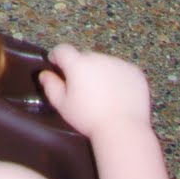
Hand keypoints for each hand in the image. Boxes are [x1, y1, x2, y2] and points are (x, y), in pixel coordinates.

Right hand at [39, 43, 153, 138]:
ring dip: (100, 72)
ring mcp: (118, 63)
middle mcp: (98, 58)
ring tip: (102, 93)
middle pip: (85, 57)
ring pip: (104, 63)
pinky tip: (118, 94)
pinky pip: (121, 70)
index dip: (57, 56)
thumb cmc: (89, 118)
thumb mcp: (63, 105)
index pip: (63, 50)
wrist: (123, 129)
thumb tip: (45, 74)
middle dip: (81, 67)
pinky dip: (118, 77)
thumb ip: (51, 86)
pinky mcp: (134, 71)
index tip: (56, 65)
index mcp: (78, 64)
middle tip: (82, 87)